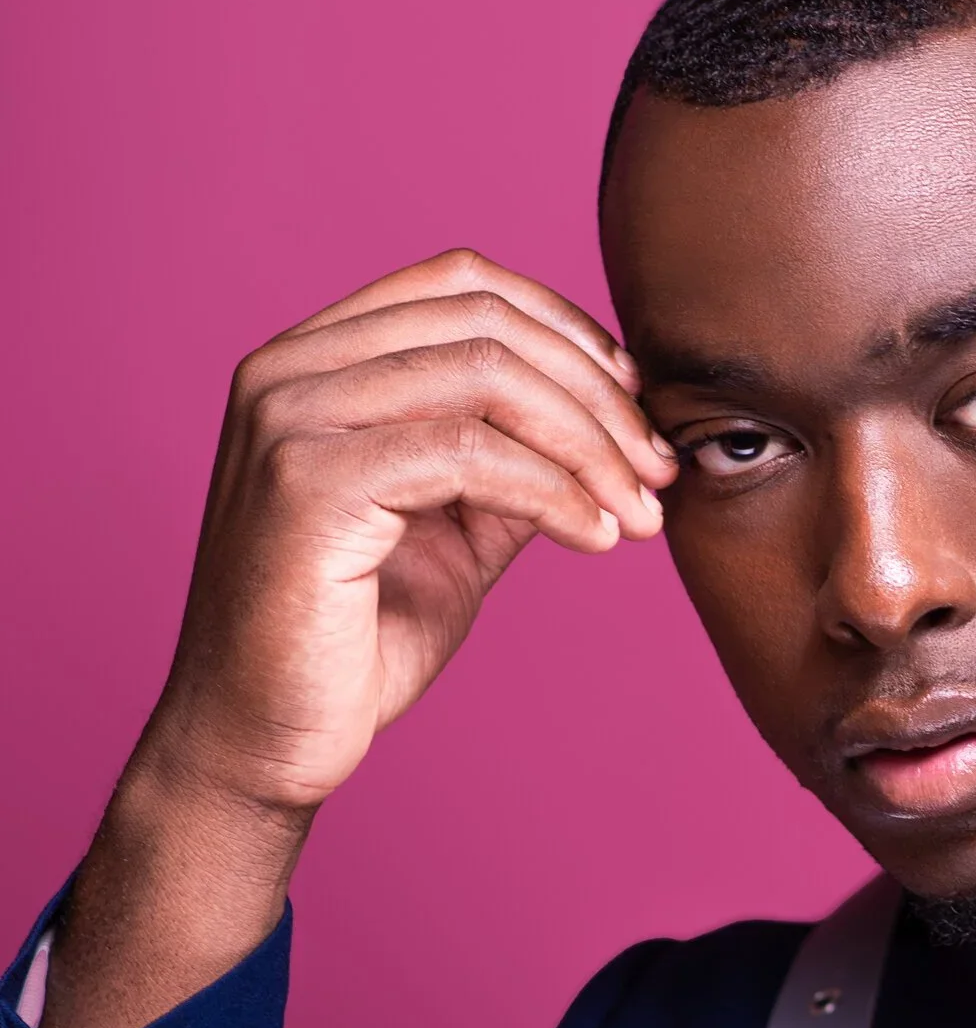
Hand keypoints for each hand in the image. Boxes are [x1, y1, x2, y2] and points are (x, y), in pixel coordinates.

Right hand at [150, 246, 673, 812]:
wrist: (263, 743)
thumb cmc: (350, 648)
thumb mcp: (451, 536)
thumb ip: (509, 469)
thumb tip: (607, 427)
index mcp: (314, 363)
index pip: (459, 283)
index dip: (566, 329)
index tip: (637, 403)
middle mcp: (288, 370)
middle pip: (483, 323)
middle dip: (597, 394)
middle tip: (660, 470)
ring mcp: (288, 417)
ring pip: (484, 377)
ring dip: (590, 444)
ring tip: (642, 512)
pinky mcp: (307, 482)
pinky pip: (467, 455)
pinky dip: (553, 491)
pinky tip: (596, 537)